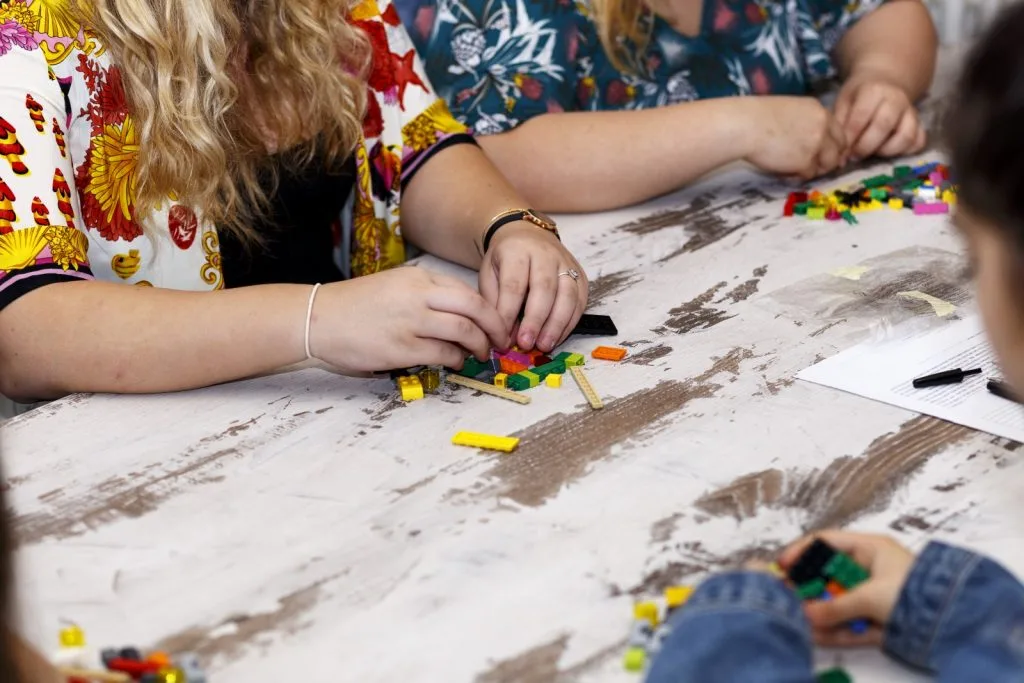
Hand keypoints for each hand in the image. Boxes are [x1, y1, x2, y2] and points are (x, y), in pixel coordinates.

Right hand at [308, 267, 509, 371]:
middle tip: (501, 341)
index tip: (496, 323)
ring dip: (479, 345)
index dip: (489, 309)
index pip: (467, 291)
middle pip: (475, 307)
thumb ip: (425, 295)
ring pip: (464, 331)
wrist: (318, 318)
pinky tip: (454, 361)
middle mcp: (418, 296)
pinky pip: (443, 353)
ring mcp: (410, 321)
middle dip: (496, 326)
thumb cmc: (355, 305)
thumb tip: (459, 315)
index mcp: (417, 278)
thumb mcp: (393, 286)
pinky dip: (456, 359)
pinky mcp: (401, 348)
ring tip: (481, 354)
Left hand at [480, 222, 587, 352]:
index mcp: (517, 251)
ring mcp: (566, 263)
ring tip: (545, 345)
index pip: (514, 285)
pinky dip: (570, 323)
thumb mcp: (489, 274)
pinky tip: (557, 337)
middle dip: (535, 320)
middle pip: (544, 288)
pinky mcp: (581, 274)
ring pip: (568, 295)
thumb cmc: (505, 259)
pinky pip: (580, 301)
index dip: (509, 314)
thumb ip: (495, 304)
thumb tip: (504, 337)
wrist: (527, 235)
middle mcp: (545, 254)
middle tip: (526, 344)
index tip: (503, 337)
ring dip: (557, 324)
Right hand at [742, 96, 846, 179]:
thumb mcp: (790, 111)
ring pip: (826, 164)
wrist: (745, 126)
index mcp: (819, 110)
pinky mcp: (806, 161)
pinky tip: (784, 170)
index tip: (825, 154)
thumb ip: (806, 123)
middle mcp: (823, 126)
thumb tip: (812, 142)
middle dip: (829, 160)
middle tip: (815, 167)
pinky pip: (809, 174)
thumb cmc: (757, 117)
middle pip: (838, 148)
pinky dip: (797, 176)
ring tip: (794, 168)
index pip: (838, 131)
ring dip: (813, 169)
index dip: (833, 145)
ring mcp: (817, 144)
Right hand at [779, 530, 915, 646]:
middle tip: (787, 598)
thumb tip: (804, 614)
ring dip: (820, 613)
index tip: (782, 566)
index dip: (802, 552)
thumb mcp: (870, 596)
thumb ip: (835, 607)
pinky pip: (851, 623)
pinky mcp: (879, 620)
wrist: (952, 621)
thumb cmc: (912, 592)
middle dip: (808, 590)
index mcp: (869, 549)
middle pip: (829, 576)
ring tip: (799, 621)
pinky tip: (817, 636)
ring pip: (838, 602)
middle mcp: (869, 569)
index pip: (826, 542)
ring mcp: (873, 596)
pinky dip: (836, 630)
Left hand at [834, 74, 926, 159]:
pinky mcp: (920, 124)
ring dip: (887, 151)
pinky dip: (905, 151)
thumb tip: (841, 157)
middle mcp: (897, 100)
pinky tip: (889, 151)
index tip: (842, 150)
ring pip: (906, 136)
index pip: (861, 117)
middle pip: (884, 126)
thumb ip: (841, 125)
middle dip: (866, 146)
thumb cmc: (859, 96)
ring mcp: (911, 112)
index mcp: (874, 91)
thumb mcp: (844, 103)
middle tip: (854, 155)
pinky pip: (918, 142)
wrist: (885, 82)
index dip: (850, 137)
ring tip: (873, 153)